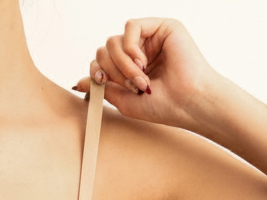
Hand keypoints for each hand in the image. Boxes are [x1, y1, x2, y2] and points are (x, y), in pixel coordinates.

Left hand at [73, 18, 223, 131]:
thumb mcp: (124, 101)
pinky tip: (142, 62)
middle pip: (105, 48)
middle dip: (112, 70)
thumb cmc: (163, 106)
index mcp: (131, 67)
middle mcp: (140, 51)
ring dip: (122, 64)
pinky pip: (131, 27)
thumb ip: (102, 89)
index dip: (97, 70)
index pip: (102, 60)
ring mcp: (151, 38)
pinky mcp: (162, 27)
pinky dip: (131, 47)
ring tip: (140, 79)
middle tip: (131, 86)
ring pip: (115, 39)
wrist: (188, 103)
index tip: (103, 83)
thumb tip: (78, 82)